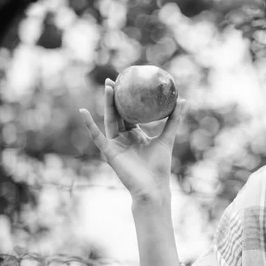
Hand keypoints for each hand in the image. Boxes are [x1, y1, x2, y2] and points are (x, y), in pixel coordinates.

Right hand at [79, 78, 185, 203]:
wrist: (153, 187)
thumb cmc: (160, 166)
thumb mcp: (168, 137)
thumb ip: (174, 119)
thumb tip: (183, 99)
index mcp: (135, 134)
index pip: (129, 112)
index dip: (127, 98)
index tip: (127, 82)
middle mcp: (123, 138)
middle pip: (117, 113)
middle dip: (114, 97)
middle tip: (113, 79)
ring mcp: (115, 144)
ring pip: (109, 120)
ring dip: (107, 104)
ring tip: (107, 87)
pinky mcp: (109, 152)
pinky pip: (97, 136)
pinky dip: (89, 125)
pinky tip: (83, 112)